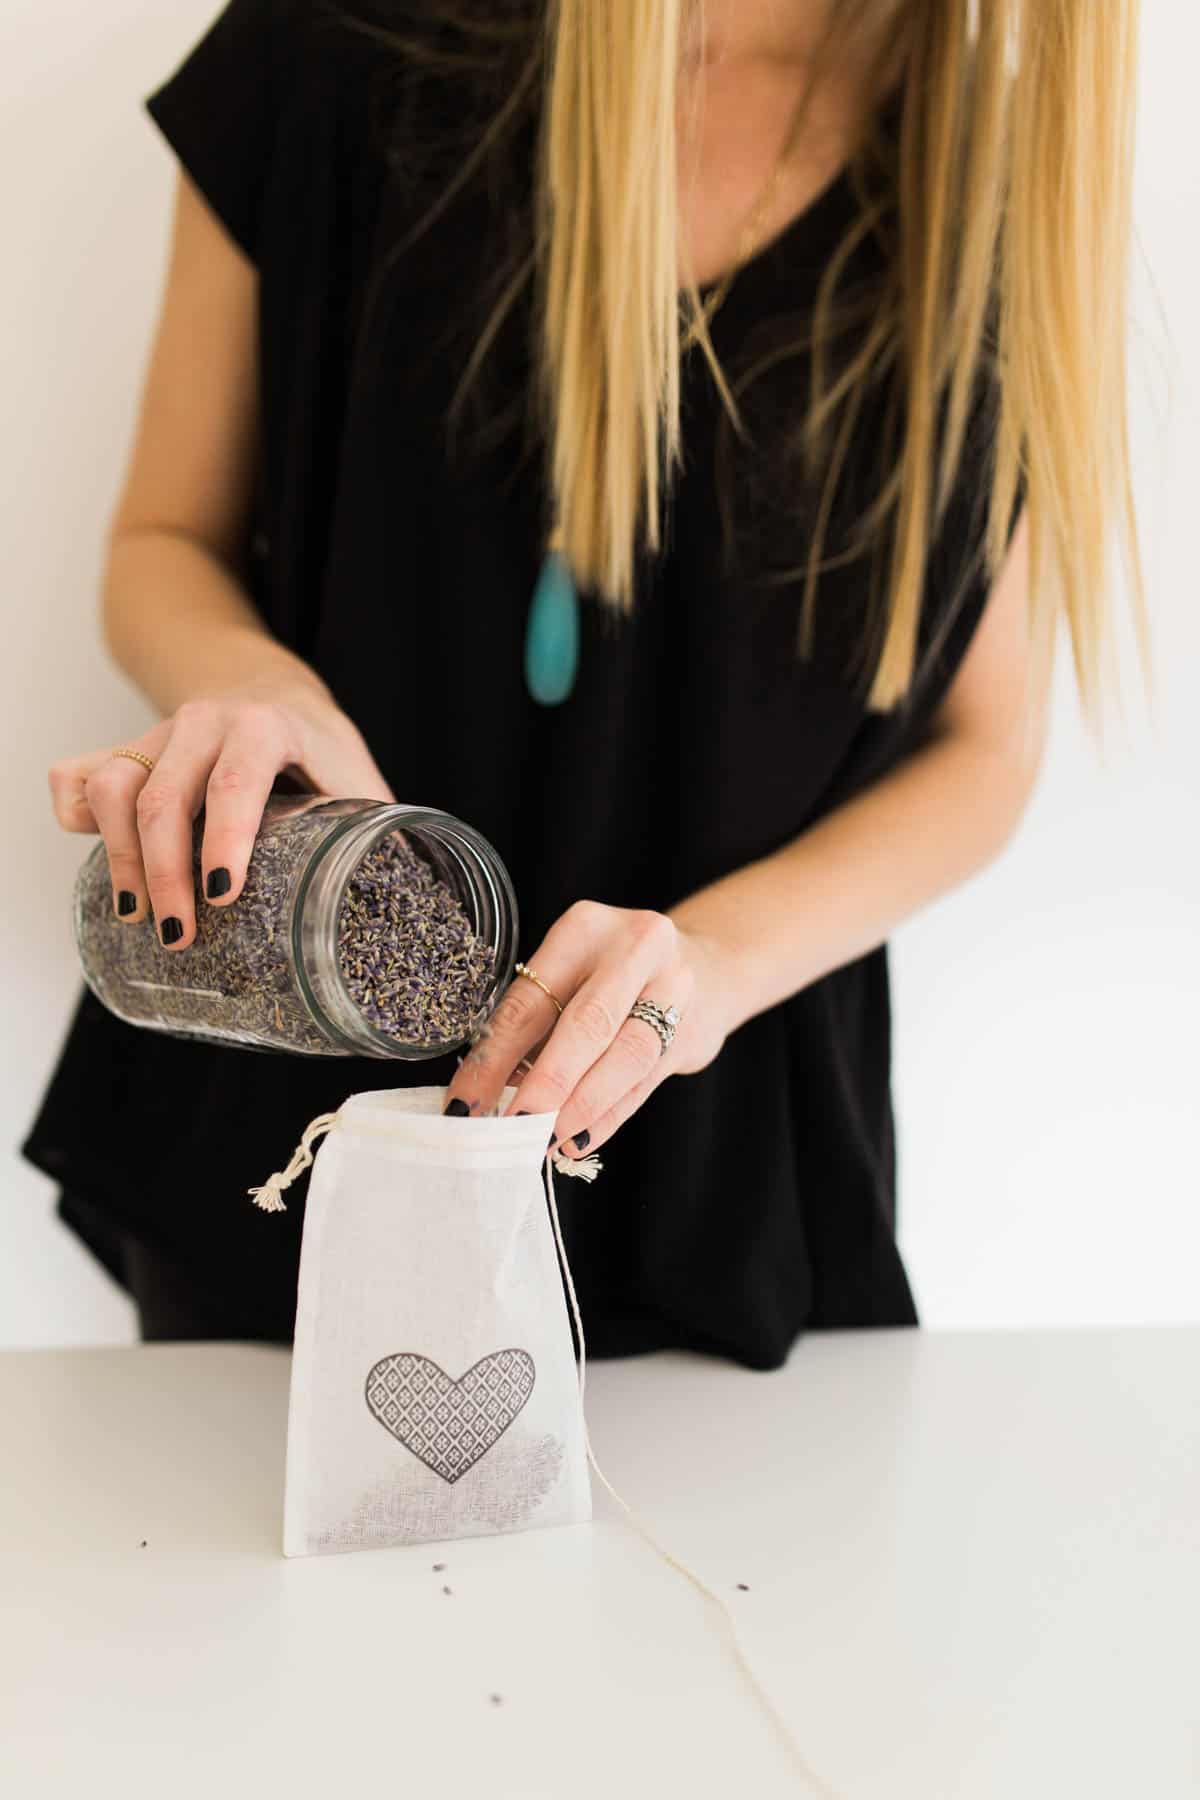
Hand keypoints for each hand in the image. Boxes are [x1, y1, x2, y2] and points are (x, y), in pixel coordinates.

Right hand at [48, 680, 393, 948]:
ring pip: (113, 787)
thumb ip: (377, 829)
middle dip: (165, 873)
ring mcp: (158, 735)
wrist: (270, 688)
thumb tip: (411, 900)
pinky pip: (78, 776)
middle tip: (180, 934)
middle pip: (163, 796)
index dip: (225, 839)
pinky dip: (74, 816)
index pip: (236, 782)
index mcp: (266, 726)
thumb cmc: (319, 747)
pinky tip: (96, 853)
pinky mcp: (128, 750)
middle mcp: (203, 723)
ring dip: (120, 855)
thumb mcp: (355, 777)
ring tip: (139, 914)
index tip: (223, 895)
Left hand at [442, 901, 739, 1156]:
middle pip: (588, 1023)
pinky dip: (609, 1116)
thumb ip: (535, 1027)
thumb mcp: (572, 976)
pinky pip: (646, 1081)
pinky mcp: (693, 1030)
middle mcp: (635, 948)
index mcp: (585, 928)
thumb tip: (483, 1095)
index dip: (496, 1056)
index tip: (466, 1104)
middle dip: (547, 1081)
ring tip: (547, 1141)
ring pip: (626, 1055)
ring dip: (582, 1106)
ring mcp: (674, 987)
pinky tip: (579, 1141)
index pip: (532, 999)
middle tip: (514, 1126)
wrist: (708, 966)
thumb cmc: (614, 976)